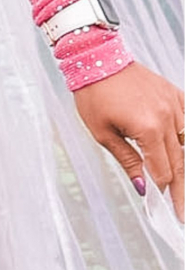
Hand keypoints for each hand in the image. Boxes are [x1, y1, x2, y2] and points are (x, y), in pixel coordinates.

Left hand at [72, 60, 184, 218]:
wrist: (96, 57)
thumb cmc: (94, 95)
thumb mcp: (103, 132)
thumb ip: (128, 160)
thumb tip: (143, 188)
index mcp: (148, 128)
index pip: (163, 171)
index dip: (164, 191)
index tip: (166, 209)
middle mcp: (168, 117)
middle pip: (180, 163)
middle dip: (182, 190)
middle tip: (183, 213)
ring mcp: (176, 105)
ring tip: (183, 187)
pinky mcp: (177, 95)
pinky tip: (183, 151)